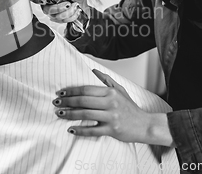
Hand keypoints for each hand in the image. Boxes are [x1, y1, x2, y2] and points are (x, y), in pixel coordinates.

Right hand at [41, 0, 89, 23]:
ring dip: (69, 11)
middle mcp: (50, 6)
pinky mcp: (60, 20)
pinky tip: (75, 11)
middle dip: (61, 7)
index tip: (44, 0)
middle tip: (68, 3)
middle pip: (49, 10)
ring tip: (74, 6)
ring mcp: (54, 14)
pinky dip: (72, 16)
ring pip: (57, 17)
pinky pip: (64, 21)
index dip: (38, 0)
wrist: (83, 5)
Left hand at [52, 69, 172, 145]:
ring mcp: (111, 117)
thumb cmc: (131, 108)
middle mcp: (110, 103)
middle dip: (67, 102)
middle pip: (83, 100)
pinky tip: (71, 129)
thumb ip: (106, 80)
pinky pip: (92, 130)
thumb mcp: (120, 90)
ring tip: (60, 113)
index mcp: (111, 92)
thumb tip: (93, 70)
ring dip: (70, 114)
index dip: (72, 91)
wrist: (145, 125)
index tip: (61, 93)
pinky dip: (80, 130)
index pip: (86, 89)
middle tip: (56, 103)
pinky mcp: (112, 130)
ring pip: (85, 114)